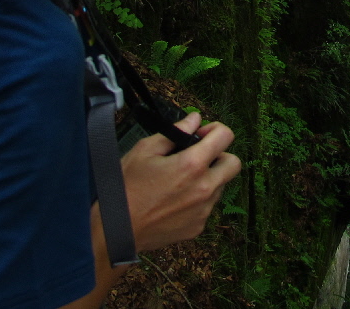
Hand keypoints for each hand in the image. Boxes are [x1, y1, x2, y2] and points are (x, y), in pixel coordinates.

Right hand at [120, 111, 240, 251]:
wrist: (116, 229)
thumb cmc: (126, 188)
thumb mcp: (145, 150)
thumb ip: (175, 132)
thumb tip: (194, 120)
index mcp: (192, 165)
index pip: (226, 136)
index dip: (215, 130)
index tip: (201, 134)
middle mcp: (204, 188)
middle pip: (234, 164)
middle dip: (220, 155)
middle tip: (198, 157)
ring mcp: (203, 210)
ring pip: (220, 186)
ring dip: (208, 179)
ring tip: (179, 181)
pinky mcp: (198, 227)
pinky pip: (207, 207)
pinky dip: (197, 200)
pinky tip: (174, 200)